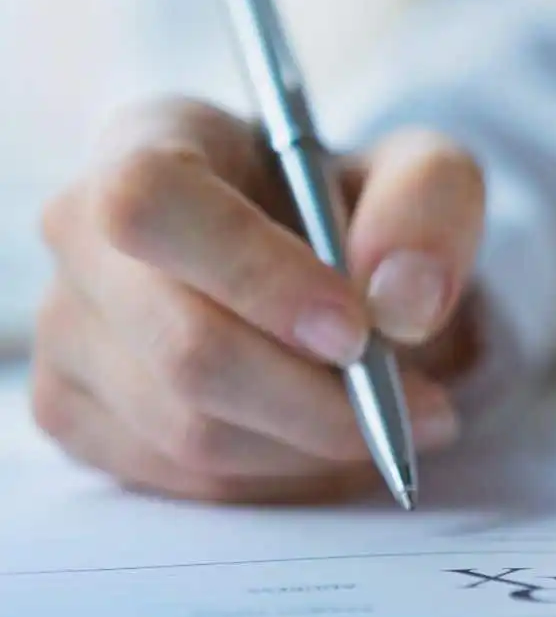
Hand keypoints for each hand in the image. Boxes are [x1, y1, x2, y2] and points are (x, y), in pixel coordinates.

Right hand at [32, 97, 486, 502]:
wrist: (324, 266)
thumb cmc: (360, 206)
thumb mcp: (424, 174)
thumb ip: (429, 205)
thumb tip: (403, 301)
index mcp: (151, 139)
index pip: (153, 204)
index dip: (254, 276)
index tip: (357, 333)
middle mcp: (82, 232)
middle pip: (183, 346)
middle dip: (317, 398)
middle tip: (420, 408)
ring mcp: (66, 330)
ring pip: (189, 430)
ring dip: (316, 445)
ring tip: (396, 422)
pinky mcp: (77, 412)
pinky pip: (188, 477)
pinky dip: (285, 476)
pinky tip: (336, 443)